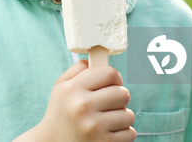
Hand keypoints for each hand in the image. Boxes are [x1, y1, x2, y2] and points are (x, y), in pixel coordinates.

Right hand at [15, 59, 134, 141]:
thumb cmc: (60, 112)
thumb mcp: (60, 87)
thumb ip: (77, 70)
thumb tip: (96, 58)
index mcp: (72, 89)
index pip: (109, 73)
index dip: (114, 77)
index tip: (112, 83)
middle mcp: (83, 106)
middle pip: (123, 93)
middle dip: (119, 97)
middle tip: (109, 102)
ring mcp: (94, 127)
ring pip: (128, 114)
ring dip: (121, 117)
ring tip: (107, 119)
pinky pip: (130, 133)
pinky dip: (123, 133)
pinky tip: (108, 132)